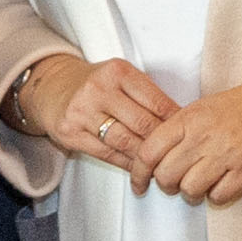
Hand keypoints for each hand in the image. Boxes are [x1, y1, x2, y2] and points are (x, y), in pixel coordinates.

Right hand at [15, 52, 185, 174]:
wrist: (53, 89)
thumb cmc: (96, 86)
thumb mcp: (120, 78)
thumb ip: (146, 94)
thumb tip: (181, 121)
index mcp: (117, 72)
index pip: (156, 101)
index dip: (176, 121)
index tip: (188, 134)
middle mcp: (98, 89)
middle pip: (142, 124)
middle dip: (163, 143)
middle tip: (179, 155)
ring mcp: (82, 112)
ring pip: (125, 142)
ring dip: (146, 158)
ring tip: (162, 166)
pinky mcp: (71, 132)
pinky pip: (107, 154)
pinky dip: (127, 164)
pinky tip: (139, 168)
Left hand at [131, 63, 241, 209]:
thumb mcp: (208, 106)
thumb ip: (183, 127)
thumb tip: (160, 152)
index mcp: (190, 117)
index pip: (149, 151)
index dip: (138, 172)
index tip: (139, 182)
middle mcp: (204, 137)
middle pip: (166, 175)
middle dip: (166, 185)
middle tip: (176, 182)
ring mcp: (226, 156)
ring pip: (189, 190)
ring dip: (191, 192)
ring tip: (202, 183)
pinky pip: (218, 197)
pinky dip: (217, 195)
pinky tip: (223, 183)